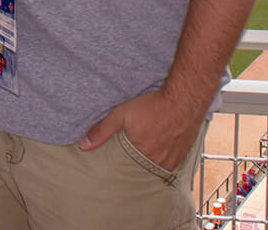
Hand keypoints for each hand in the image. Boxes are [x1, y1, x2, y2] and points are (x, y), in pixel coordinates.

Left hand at [77, 89, 202, 171]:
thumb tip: (83, 145)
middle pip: (140, 168)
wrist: (183, 99)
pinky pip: (169, 163)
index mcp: (141, 155)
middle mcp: (157, 162)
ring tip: (145, 147)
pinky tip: (159, 146)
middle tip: (132, 150)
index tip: (117, 157)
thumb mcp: (121, 114)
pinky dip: (162, 157)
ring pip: (155, 166)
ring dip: (149, 159)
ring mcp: (172, 161)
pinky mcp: (183, 156)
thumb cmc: (152, 106)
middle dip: (134, 162)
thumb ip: (102, 131)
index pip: (125, 168)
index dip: (120, 162)